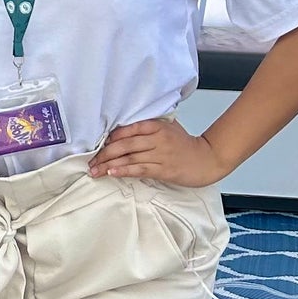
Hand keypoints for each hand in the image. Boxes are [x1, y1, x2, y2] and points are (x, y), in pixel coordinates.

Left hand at [87, 116, 225, 186]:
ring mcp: (160, 154)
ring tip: (95, 170)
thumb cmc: (185, 145)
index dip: (110, 138)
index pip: (127, 129)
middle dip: (104, 153)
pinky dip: (123, 170)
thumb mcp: (168, 128)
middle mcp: (156, 138)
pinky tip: (112, 172)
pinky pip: (139, 169)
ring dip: (108, 164)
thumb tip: (123, 131)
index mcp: (156, 126)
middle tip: (91, 161)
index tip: (97, 145)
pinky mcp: (163, 169)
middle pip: (124, 144)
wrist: (206, 159)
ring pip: (129, 158)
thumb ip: (149, 127)